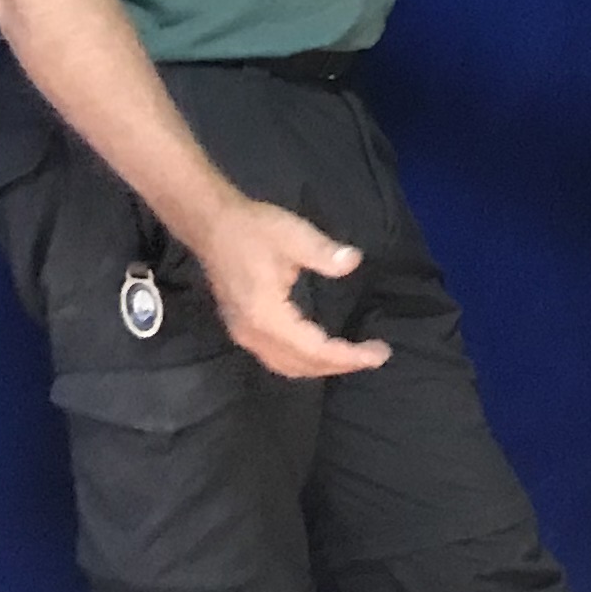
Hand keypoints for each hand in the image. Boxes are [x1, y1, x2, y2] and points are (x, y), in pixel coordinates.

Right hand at [197, 197, 385, 378]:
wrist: (211, 225)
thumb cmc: (252, 229)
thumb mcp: (293, 235)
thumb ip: (324, 253)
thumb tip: (352, 261)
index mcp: (265, 316)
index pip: (313, 349)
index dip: (348, 356)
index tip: (379, 353)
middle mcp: (252, 333)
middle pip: (300, 365)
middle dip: (340, 365)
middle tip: (375, 355)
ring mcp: (244, 333)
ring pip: (286, 365)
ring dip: (321, 366)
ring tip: (354, 357)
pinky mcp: (243, 328)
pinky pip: (276, 357)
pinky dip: (303, 360)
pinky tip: (322, 351)